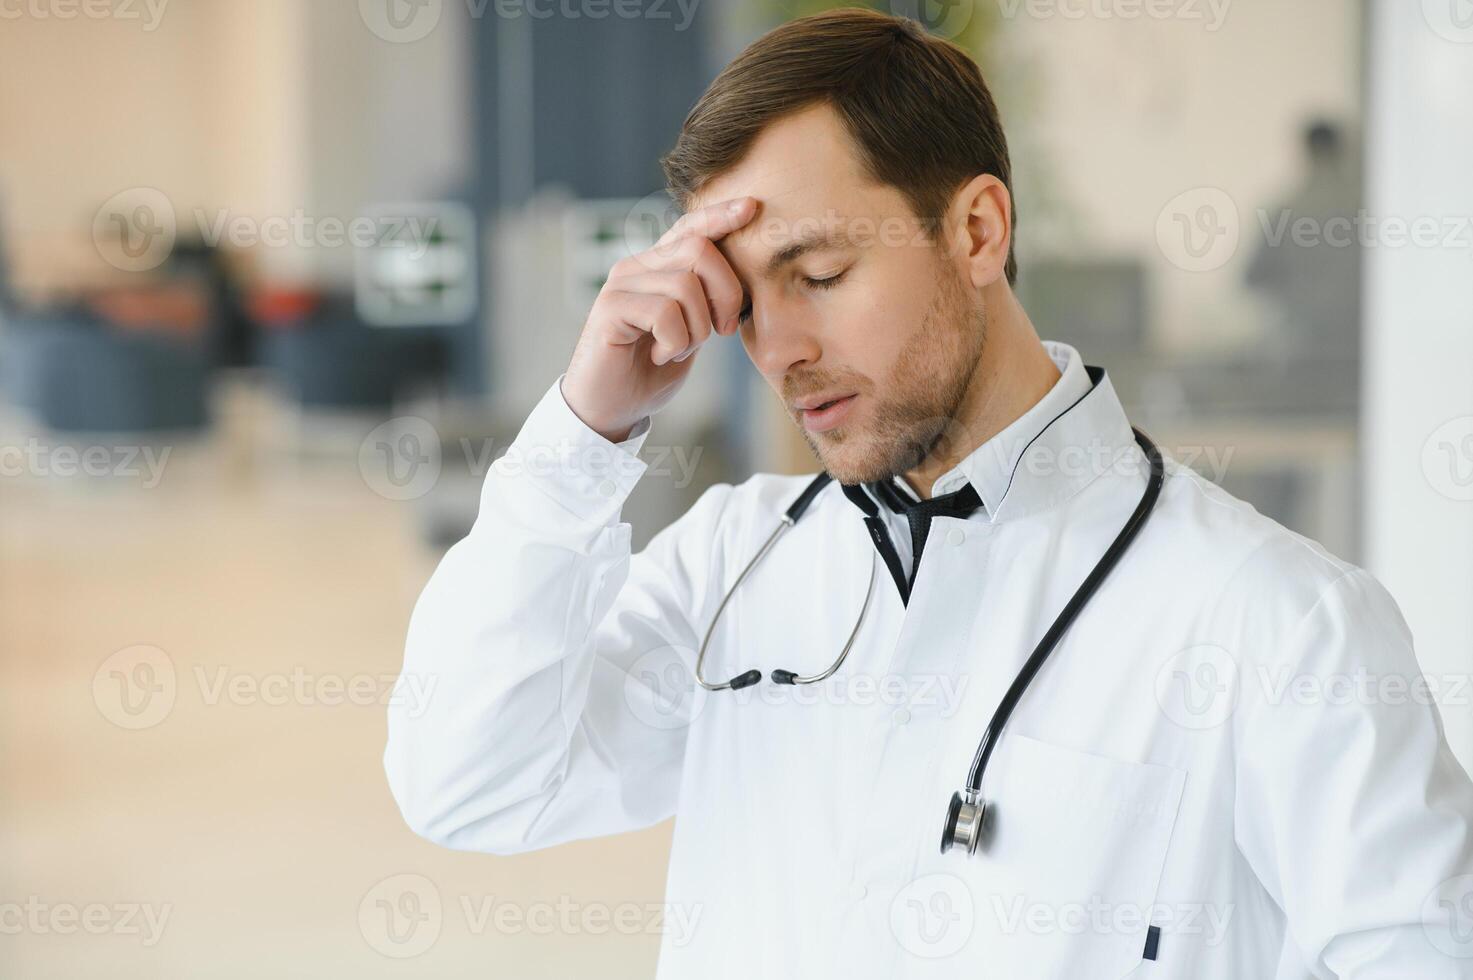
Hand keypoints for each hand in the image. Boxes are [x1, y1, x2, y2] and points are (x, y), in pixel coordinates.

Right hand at [562, 196, 756, 441]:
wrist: (613, 408)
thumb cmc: (651, 370)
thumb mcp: (690, 330)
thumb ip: (705, 301)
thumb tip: (741, 277)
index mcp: (657, 267)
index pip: (690, 228)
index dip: (720, 216)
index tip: (752, 207)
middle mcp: (636, 267)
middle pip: (699, 249)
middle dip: (726, 293)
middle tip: (723, 330)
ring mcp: (620, 285)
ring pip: (686, 284)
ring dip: (697, 328)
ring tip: (679, 349)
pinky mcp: (609, 309)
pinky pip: (665, 313)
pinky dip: (675, 342)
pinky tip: (662, 356)